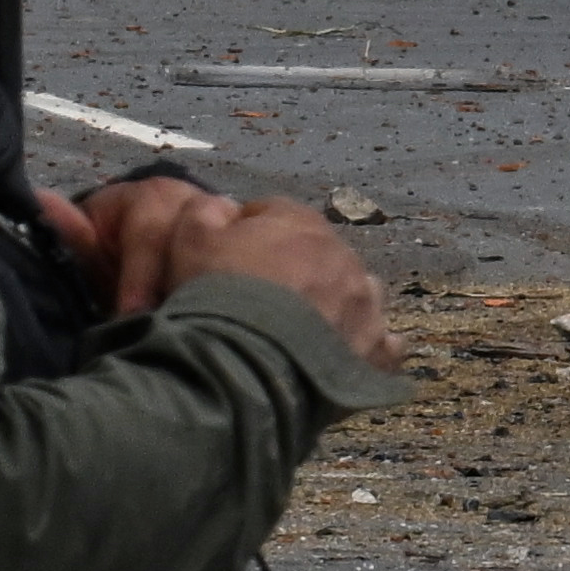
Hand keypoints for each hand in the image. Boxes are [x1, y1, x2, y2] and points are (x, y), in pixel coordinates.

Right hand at [56, 170, 396, 366]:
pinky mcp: (374, 350)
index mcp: (301, 225)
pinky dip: (362, 348)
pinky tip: (339, 358)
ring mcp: (365, 305)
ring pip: (353, 294)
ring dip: (331, 304)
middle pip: (317, 254)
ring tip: (299, 330)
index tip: (225, 258)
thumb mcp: (189, 241)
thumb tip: (223, 206)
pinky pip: (380, 345)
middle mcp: (343, 258)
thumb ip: (205, 212)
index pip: (274, 213)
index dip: (246, 234)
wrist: (246, 365)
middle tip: (258, 301)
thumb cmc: (214, 298)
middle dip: (292, 270)